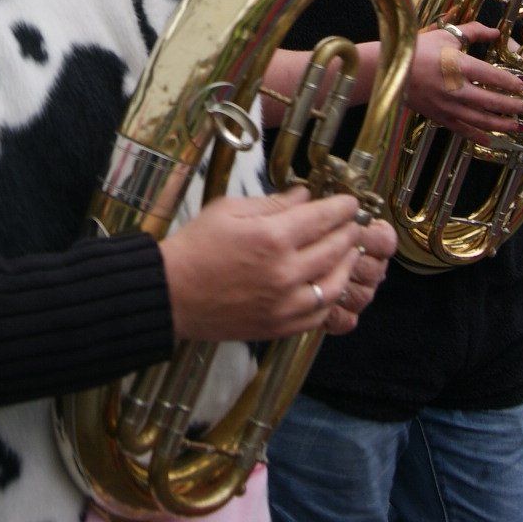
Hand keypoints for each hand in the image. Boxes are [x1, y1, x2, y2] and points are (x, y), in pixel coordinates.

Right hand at [161, 188, 383, 342]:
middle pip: (334, 249)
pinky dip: (329, 298)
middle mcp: (284, 272)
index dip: (342, 208)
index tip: (350, 203)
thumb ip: (272, 203)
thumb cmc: (195, 247)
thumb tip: (304, 196)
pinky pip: (318, 314)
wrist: (170, 293)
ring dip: (346, 266)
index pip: (322, 218)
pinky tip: (328, 284)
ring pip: (334, 285)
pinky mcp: (279, 327)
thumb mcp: (228, 210)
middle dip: (348, 233)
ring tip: (347, 253)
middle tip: (352, 224)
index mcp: (271, 237)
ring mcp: (284, 304)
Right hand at [405, 23, 522, 146]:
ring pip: (480, 119)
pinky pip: (462, 130)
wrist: (389, 71)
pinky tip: (490, 139)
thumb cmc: (417, 50)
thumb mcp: (445, 35)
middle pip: (491, 101)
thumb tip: (495, 31)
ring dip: (501, 124)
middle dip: (512, 106)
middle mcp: (455, 89)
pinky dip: (477, 136)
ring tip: (516, 125)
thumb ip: (472, 32)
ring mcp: (447, 106)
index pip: (493, 76)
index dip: (511, 83)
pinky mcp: (439, 116)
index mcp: (458, 66)